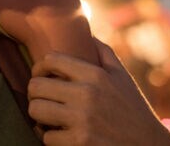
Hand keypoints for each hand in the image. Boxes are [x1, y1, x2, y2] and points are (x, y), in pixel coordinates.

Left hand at [28, 41, 169, 144]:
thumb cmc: (133, 110)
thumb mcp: (123, 77)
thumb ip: (104, 53)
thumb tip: (87, 34)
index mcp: (96, 75)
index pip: (51, 60)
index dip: (40, 68)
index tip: (41, 76)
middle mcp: (87, 94)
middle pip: (36, 86)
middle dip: (36, 94)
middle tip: (42, 99)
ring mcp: (82, 120)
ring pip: (36, 111)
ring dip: (39, 116)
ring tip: (47, 117)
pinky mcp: (79, 143)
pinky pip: (46, 137)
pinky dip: (50, 138)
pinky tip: (59, 135)